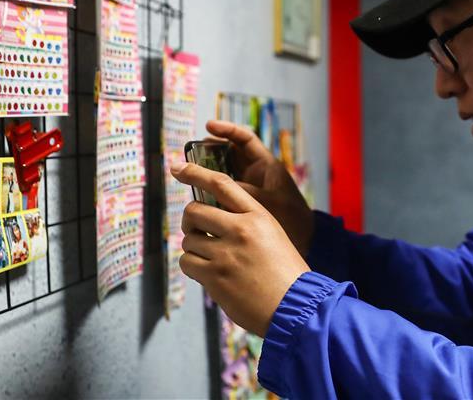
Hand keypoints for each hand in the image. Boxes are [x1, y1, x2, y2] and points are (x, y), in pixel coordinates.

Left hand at [172, 161, 309, 337]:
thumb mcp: (273, 234)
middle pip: (194, 210)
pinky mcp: (215, 276)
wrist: (295, 306)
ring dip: (194, 248)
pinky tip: (208, 273)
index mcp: (258, 215)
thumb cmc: (286, 272)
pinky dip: (192, 266)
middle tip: (197, 230)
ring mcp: (226, 253)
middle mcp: (240, 229)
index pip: (221, 183)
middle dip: (190, 220)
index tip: (177, 166)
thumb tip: (211, 217)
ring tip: (213, 259)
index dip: (196, 172)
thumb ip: (246, 222)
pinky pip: (187, 262)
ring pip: (188, 239)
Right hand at [204, 120, 314, 255]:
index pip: (245, 139)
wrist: (305, 240)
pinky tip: (198, 198)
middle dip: (209, 152)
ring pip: (222, 174)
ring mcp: (248, 189)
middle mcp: (255, 174)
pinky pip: (222, 193)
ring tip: (190, 175)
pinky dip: (210, 194)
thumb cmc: (293, 217)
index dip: (227, 130)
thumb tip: (214, 189)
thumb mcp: (268, 202)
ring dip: (207, 174)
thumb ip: (242, 193)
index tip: (209, 126)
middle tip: (191, 154)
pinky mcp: (241, 204)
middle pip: (228, 155)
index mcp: (266, 165)